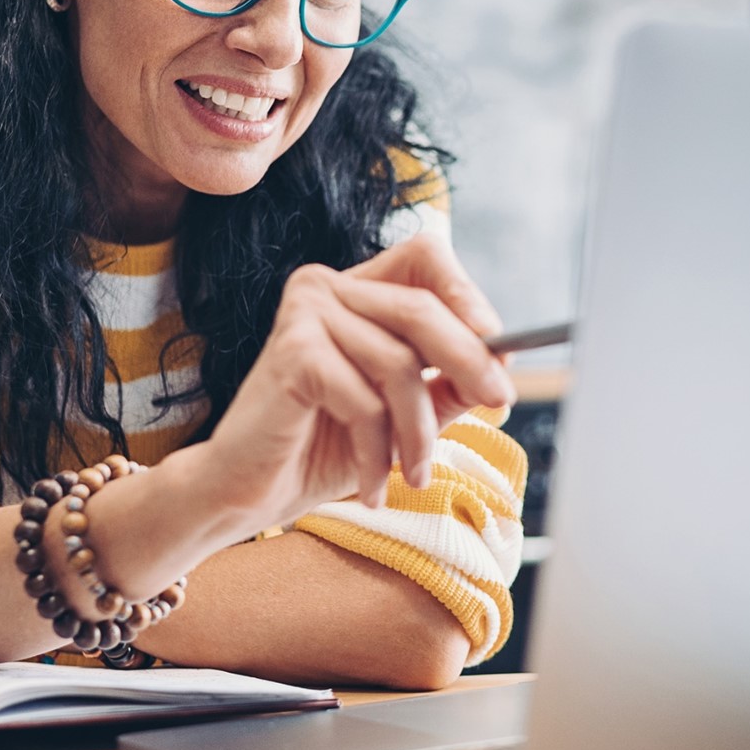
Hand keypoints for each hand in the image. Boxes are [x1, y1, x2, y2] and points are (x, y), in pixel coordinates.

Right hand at [199, 233, 515, 530]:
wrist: (244, 493)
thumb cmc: (319, 450)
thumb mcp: (401, 415)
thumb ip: (445, 383)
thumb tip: (505, 359)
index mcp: (353, 290)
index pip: (425, 256)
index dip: (467, 293)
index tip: (502, 343)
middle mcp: (325, 287)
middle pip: (422, 308)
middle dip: (470, 361)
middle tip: (500, 404)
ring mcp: (305, 313)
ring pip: (400, 365)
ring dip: (417, 433)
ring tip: (413, 476)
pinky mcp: (292, 352)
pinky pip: (365, 400)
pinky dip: (377, 451)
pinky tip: (371, 483)